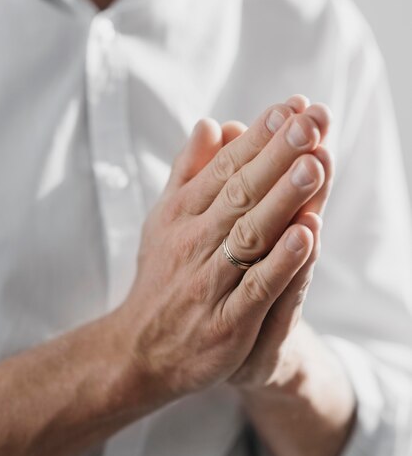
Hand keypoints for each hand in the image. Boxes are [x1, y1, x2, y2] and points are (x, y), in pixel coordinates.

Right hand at [115, 96, 331, 402]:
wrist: (141, 349)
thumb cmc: (162, 278)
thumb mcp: (166, 219)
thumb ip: (188, 172)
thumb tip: (209, 122)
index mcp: (182, 214)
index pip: (225, 167)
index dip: (259, 136)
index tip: (291, 106)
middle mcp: (194, 243)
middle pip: (241, 192)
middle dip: (277, 154)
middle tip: (310, 120)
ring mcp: (210, 284)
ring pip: (251, 235)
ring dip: (283, 199)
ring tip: (314, 164)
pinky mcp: (227, 324)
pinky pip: (256, 290)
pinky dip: (280, 263)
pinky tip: (306, 235)